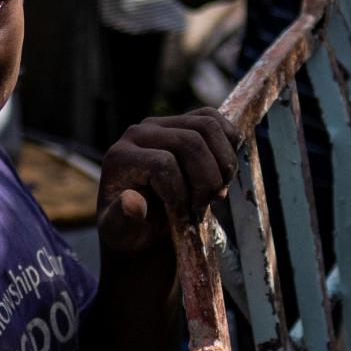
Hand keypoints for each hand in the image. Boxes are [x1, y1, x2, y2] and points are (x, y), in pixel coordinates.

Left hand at [96, 109, 238, 253]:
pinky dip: (229, 145)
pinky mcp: (182, 120)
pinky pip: (214, 118)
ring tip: (216, 191)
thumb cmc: (133, 227)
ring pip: (208, 126)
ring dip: (223, 163)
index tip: (183, 216)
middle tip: (204, 206)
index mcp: (120, 157)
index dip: (181, 194)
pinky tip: (223, 173)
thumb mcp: (122, 233)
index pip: (164, 164)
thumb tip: (132, 202)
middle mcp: (138, 133)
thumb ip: (122, 221)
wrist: (142, 219)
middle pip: (191, 141)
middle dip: (206, 180)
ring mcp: (162, 123)